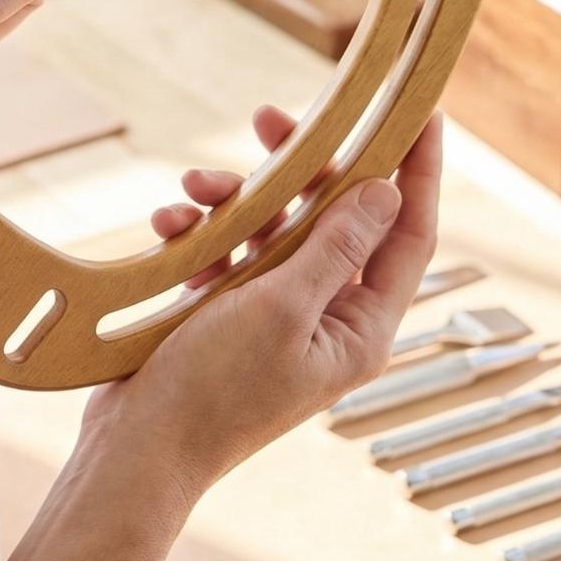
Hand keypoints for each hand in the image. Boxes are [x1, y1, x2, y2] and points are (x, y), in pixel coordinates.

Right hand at [80, 108, 441, 502]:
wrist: (137, 446)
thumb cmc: (214, 390)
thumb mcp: (281, 309)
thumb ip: (334, 248)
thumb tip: (387, 193)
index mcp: (359, 327)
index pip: (408, 237)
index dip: (417, 173)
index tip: (423, 113)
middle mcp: (325, 316)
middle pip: (332, 218)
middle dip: (300, 168)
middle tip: (268, 118)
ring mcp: (275, 313)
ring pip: (272, 227)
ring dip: (232, 199)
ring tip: (193, 185)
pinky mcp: (227, 311)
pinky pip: (225, 250)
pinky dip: (199, 232)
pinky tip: (168, 226)